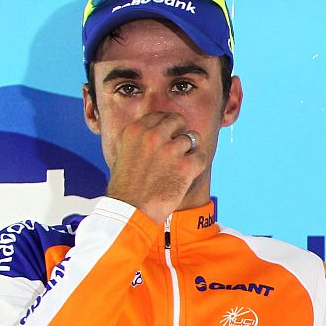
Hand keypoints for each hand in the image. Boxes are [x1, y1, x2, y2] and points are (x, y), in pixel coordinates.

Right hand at [103, 111, 207, 225]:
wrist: (131, 209)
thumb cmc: (125, 187)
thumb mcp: (123, 153)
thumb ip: (138, 140)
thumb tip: (152, 130)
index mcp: (136, 131)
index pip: (160, 116)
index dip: (167, 124)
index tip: (169, 134)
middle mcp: (153, 136)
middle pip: (178, 121)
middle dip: (181, 132)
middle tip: (179, 147)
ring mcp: (171, 150)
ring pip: (192, 137)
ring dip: (190, 149)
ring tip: (182, 163)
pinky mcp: (186, 166)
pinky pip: (202, 156)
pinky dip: (198, 164)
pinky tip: (189, 172)